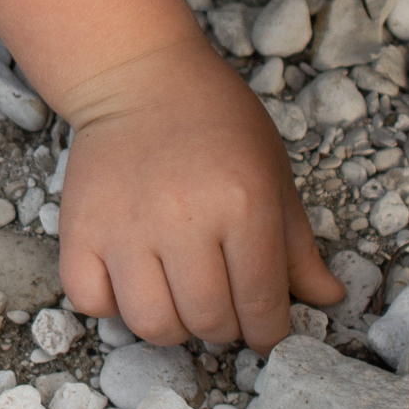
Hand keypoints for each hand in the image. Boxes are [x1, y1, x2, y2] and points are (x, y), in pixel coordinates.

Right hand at [55, 35, 342, 348]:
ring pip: (150, 323)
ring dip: (173, 326)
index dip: (270, 333)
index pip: (262, 303)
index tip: (267, 332)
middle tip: (225, 306)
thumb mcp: (272, 172)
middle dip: (225, 328)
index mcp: (243, 204)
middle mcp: (183, 219)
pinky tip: (132, 281)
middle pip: (207, 320)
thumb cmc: (215, 121)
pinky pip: (91, 301)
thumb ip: (297, 244)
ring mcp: (125, 226)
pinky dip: (112, 306)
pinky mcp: (80, 229)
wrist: (138, 76)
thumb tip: (329, 298)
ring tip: (180, 299)